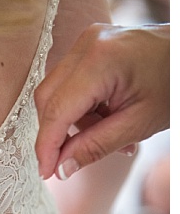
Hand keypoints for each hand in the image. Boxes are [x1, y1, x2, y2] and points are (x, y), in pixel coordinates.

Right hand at [35, 23, 168, 179]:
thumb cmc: (175, 86)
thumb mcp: (140, 123)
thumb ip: (96, 146)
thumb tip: (61, 168)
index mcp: (101, 61)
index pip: (57, 109)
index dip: (47, 144)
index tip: (46, 171)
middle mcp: (86, 45)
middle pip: (48, 98)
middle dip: (57, 132)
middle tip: (70, 159)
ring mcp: (86, 42)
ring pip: (56, 91)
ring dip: (72, 120)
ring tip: (105, 134)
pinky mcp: (89, 45)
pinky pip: (69, 81)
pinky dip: (79, 105)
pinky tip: (104, 116)